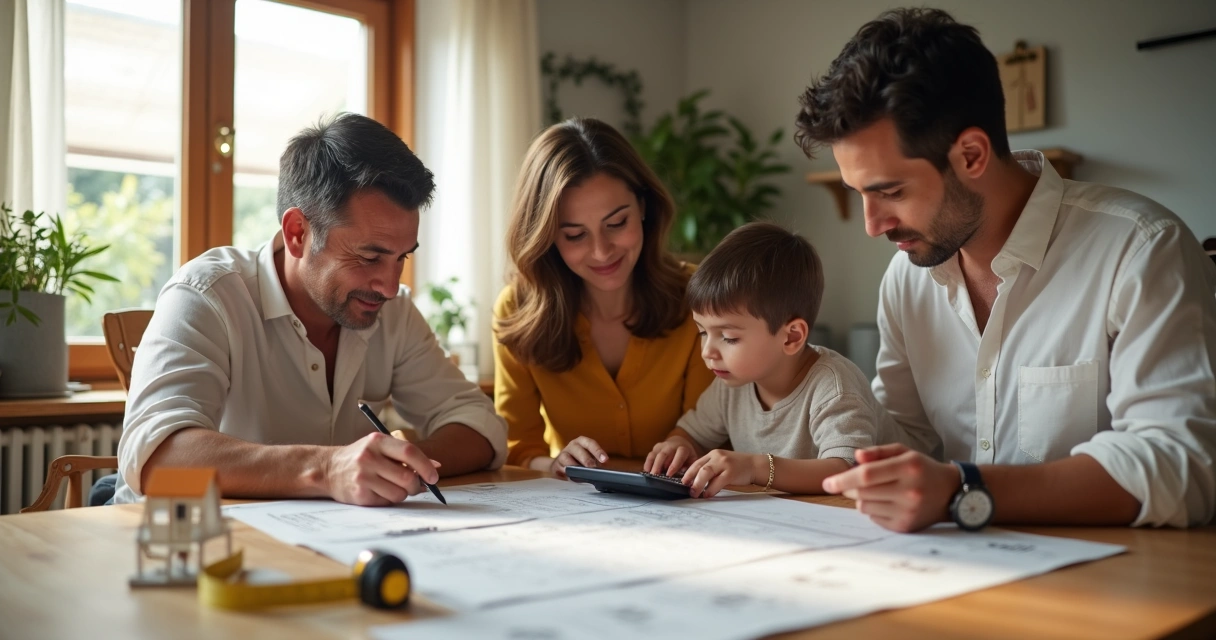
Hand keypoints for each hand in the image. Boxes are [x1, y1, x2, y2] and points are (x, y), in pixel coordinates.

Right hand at [324, 432, 441, 505]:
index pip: (410, 452)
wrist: (328, 469)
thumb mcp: (381, 447)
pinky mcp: (359, 495)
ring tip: (394, 487)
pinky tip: (380, 491)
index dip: (426, 466)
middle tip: (416, 486)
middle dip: (417, 485)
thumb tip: (436, 466)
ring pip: (399, 493)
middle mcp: (369, 457)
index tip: (433, 477)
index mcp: (378, 441)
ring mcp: (363, 477)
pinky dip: (389, 500)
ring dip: (403, 494)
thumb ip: (406, 455)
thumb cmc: (361, 457)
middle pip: (407, 477)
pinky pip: (386, 502)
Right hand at [551, 436, 608, 478]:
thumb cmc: (578, 461)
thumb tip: (604, 470)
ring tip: (581, 473)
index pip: (590, 443)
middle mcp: (572, 446)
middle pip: (578, 450)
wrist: (561, 465)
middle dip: (586, 459)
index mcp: (582, 442)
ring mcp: (562, 454)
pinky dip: (565, 472)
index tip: (605, 460)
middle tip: (592, 467)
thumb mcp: (589, 459)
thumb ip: (596, 463)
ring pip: (566, 458)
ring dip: (574, 465)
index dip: (598, 451)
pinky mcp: (555, 464)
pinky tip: (570, 477)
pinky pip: (559, 468)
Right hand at [644, 436, 697, 475]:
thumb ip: (690, 468)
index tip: (669, 474)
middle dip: (659, 465)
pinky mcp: (655, 448)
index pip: (679, 454)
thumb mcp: (692, 460)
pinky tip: (646, 471)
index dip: (674, 464)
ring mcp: (662, 446)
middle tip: (656, 475)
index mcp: (683, 448)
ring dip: (652, 465)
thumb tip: (688, 480)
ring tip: (650, 475)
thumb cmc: (686, 455)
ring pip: (655, 454)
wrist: (679, 442)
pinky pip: (650, 456)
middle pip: (664, 454)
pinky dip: (647, 463)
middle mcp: (671, 446)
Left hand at [682, 450, 760, 498]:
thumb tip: (695, 482)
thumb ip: (711, 469)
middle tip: (686, 489)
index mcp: (713, 454)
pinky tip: (707, 495)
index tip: (682, 483)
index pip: (696, 463)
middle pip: (698, 467)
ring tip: (694, 494)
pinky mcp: (731, 473)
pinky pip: (717, 482)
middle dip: (689, 479)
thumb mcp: (722, 463)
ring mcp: (724, 464)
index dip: (687, 473)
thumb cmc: (738, 467)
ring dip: (697, 485)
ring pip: (705, 473)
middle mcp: (717, 457)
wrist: (755, 465)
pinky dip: (710, 490)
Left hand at [821, 444, 960, 532]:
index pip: (866, 475)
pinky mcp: (906, 526)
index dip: (843, 479)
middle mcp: (909, 491)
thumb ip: (877, 453)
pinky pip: (874, 519)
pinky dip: (873, 510)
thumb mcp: (903, 452)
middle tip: (851, 485)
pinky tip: (887, 503)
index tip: (827, 484)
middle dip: (849, 488)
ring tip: (877, 492)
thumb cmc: (921, 469)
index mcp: (908, 467)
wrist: (950, 493)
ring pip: (865, 507)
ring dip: (862, 499)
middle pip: (862, 492)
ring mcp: (908, 511)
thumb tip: (856, 457)